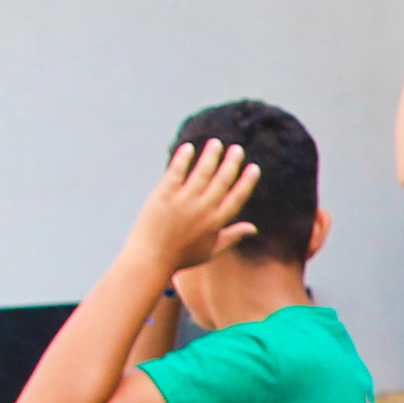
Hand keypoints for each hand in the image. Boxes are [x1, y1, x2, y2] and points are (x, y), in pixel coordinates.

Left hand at [126, 138, 257, 273]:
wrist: (150, 259)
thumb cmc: (180, 257)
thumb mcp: (211, 251)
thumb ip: (232, 237)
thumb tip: (253, 228)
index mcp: (216, 222)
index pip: (237, 197)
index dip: (246, 181)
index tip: (253, 168)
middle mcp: (202, 210)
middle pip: (221, 181)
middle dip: (231, 163)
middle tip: (236, 149)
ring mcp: (183, 201)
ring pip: (201, 172)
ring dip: (210, 156)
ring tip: (215, 143)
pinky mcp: (164, 195)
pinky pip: (176, 172)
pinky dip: (183, 159)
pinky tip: (188, 148)